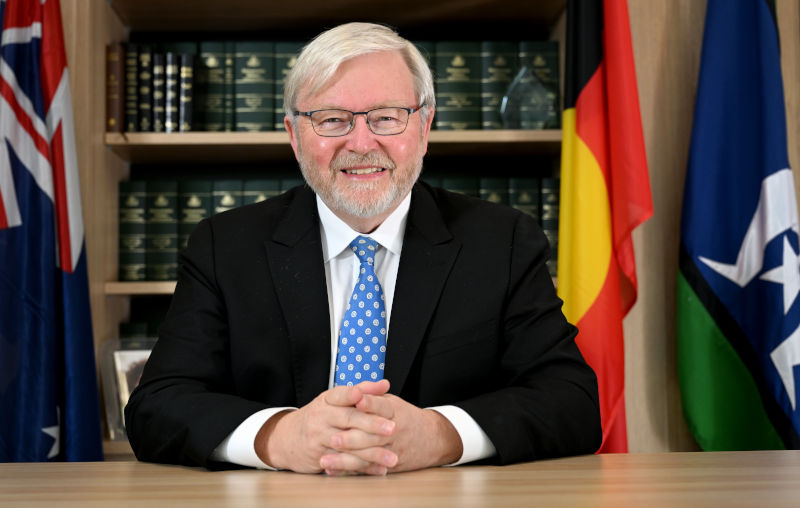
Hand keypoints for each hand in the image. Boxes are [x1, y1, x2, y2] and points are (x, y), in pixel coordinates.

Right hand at [254, 380, 396, 473]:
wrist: (287, 439)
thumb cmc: (320, 416)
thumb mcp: (335, 400)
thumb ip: (362, 391)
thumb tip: (385, 384)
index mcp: (327, 400)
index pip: (339, 395)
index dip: (350, 395)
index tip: (361, 396)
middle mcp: (322, 417)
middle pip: (348, 420)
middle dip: (371, 424)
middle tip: (393, 429)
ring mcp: (320, 438)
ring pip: (349, 446)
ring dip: (372, 453)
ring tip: (392, 457)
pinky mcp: (321, 458)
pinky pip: (345, 464)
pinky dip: (364, 468)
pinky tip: (381, 470)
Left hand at [321, 389, 462, 473]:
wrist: (432, 439)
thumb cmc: (405, 417)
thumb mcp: (392, 402)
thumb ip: (372, 395)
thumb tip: (353, 388)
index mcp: (394, 411)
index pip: (382, 406)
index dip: (370, 404)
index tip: (357, 401)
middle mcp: (393, 431)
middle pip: (372, 434)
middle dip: (351, 438)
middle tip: (333, 439)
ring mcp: (391, 449)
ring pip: (368, 455)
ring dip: (346, 459)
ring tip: (327, 459)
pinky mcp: (387, 464)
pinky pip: (366, 469)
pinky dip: (349, 471)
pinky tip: (334, 471)